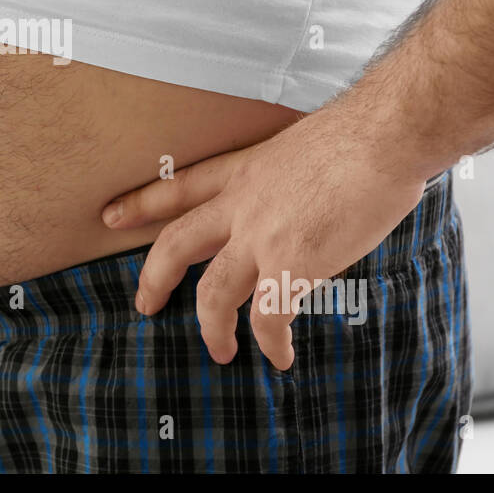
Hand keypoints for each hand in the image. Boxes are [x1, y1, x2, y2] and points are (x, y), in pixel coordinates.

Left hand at [100, 109, 427, 367]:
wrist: (383, 134)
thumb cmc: (359, 136)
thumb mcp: (297, 149)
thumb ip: (283, 182)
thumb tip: (296, 204)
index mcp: (242, 172)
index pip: (179, 187)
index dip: (141, 203)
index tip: (110, 215)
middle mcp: (240, 205)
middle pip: (176, 245)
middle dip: (154, 279)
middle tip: (145, 306)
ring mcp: (261, 236)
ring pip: (214, 294)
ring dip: (213, 329)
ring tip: (222, 352)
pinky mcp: (291, 263)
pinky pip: (268, 318)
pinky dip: (272, 344)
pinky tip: (282, 358)